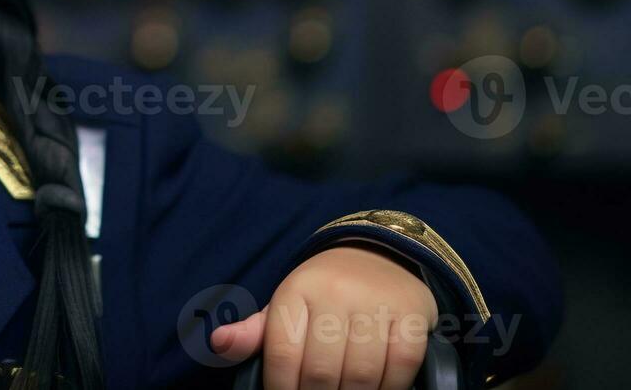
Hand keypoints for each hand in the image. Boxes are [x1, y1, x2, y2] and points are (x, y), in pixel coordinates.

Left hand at [209, 245, 436, 389]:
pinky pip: (401, 367)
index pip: (284, 355)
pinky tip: (378, 388)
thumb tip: (218, 343)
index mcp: (296, 291)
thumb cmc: (323, 293)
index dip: (283, 389)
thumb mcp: (286, 307)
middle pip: (323, 373)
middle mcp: (336, 293)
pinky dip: (391, 387)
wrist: (378, 255)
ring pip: (363, 375)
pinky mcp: (412, 314)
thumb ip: (254, 332)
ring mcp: (376, 303)